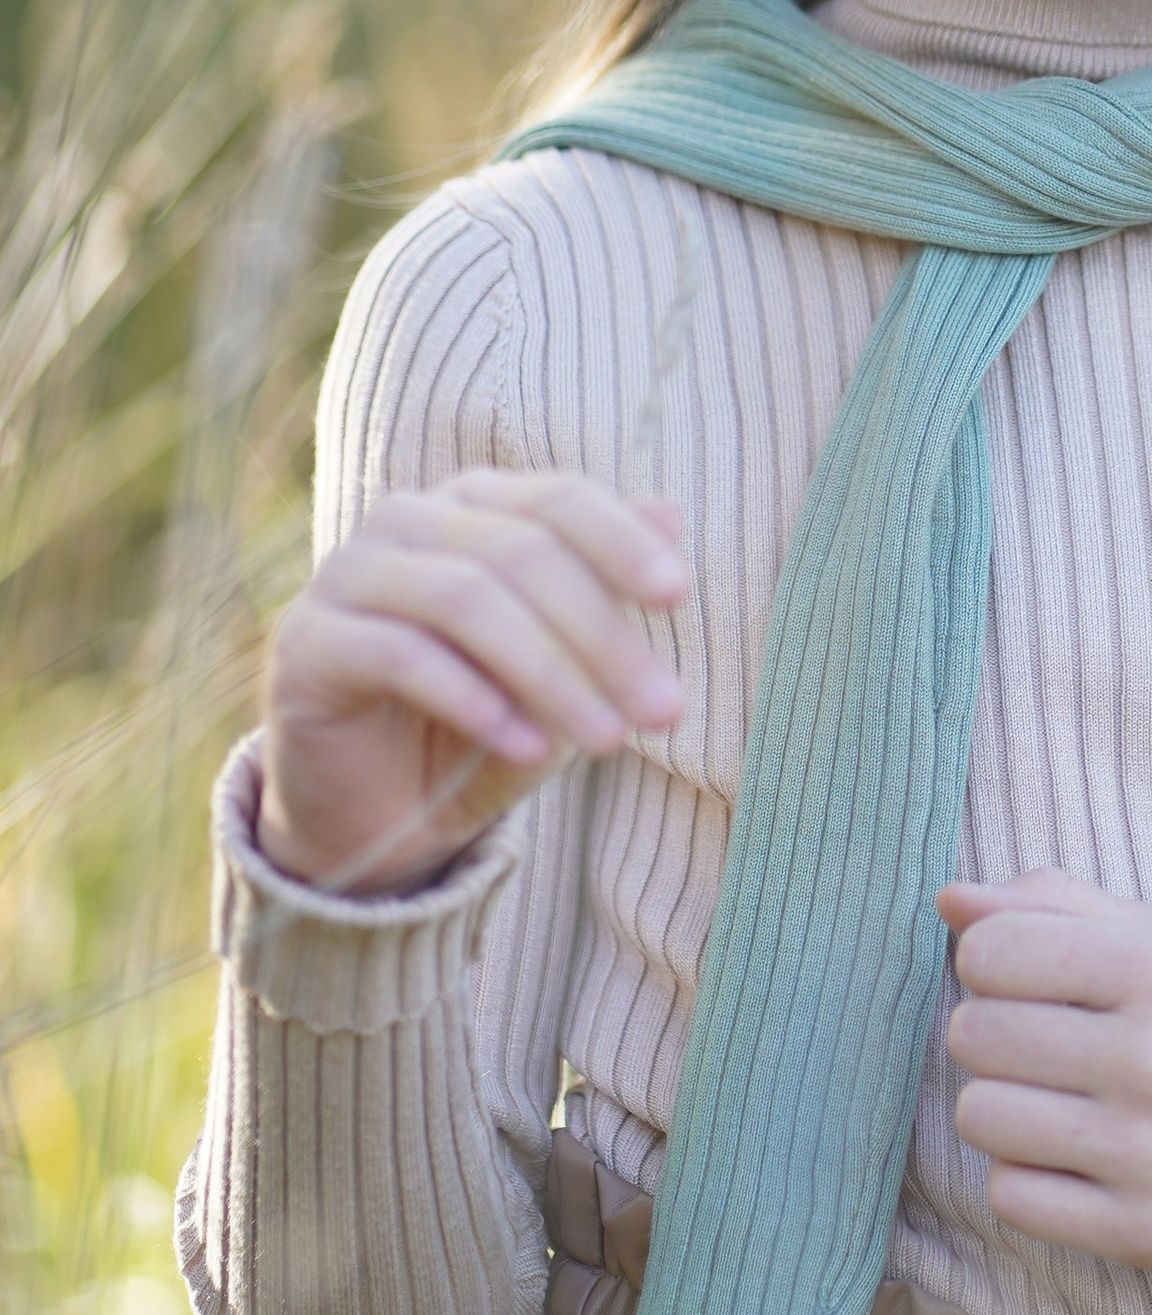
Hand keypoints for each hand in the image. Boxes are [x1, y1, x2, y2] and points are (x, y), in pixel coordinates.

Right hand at [259, 469, 688, 897]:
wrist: (378, 815)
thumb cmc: (485, 725)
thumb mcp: (561, 664)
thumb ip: (604, 589)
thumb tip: (671, 512)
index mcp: (473, 504)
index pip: (559, 500)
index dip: (622, 541)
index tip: (680, 596)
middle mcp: (406, 520)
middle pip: (521, 553)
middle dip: (603, 635)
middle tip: (665, 709)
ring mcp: (347, 574)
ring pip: (467, 599)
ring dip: (551, 674)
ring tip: (609, 741)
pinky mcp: (308, 642)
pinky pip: (403, 656)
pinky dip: (476, 701)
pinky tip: (529, 751)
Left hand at [938, 869, 1151, 1275]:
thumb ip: (1052, 905)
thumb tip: (949, 898)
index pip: (989, 951)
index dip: (989, 962)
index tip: (1029, 979)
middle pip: (973, 1035)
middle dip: (993, 1034)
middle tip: (1046, 1046)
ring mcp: (1147, 1151)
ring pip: (980, 1116)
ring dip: (1002, 1107)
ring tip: (1056, 1102)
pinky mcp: (1140, 1230)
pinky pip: (1008, 1195)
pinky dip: (1025, 1176)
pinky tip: (1073, 1160)